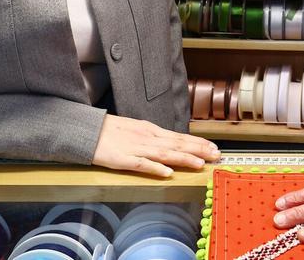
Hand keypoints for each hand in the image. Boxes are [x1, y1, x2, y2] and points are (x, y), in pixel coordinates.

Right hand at [92, 114, 219, 175]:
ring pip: (165, 154)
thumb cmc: (111, 131)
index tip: (213, 148)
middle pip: (177, 144)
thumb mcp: (137, 129)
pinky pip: (141, 165)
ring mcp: (136, 149)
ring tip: (200, 164)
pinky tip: (167, 173)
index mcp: (151, 131)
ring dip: (184, 158)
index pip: (179, 137)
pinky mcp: (123, 160)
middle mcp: (148, 138)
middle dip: (198, 150)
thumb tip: (172, 144)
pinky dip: (155, 168)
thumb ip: (154, 138)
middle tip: (216, 155)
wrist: (88, 130)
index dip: (197, 143)